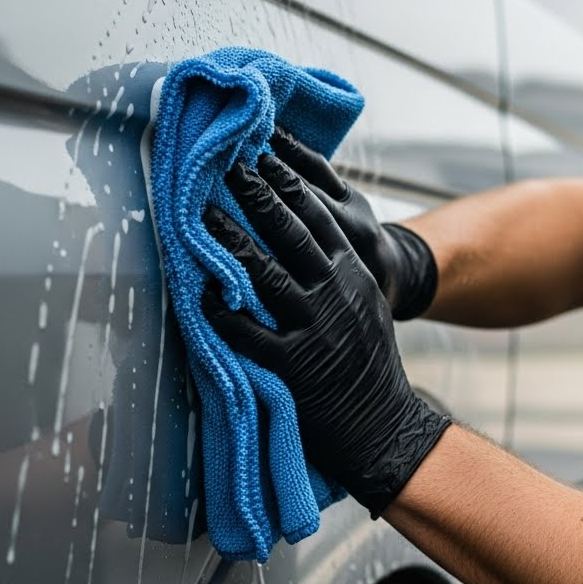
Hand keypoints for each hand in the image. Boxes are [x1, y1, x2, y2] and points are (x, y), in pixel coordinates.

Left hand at [202, 160, 449, 515]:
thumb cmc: (370, 366)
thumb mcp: (366, 307)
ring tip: (201, 216)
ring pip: (265, 274)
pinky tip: (198, 294)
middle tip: (227, 166)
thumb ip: (340, 272)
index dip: (287, 184)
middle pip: (291, 233)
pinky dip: (221, 313)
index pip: (318, 217)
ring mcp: (314, 329)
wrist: (384, 426)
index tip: (261, 157)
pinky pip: (249, 333)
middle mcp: (335, 294)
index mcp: (353, 276)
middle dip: (256, 195)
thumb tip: (310, 240)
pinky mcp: (294, 366)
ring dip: (230, 242)